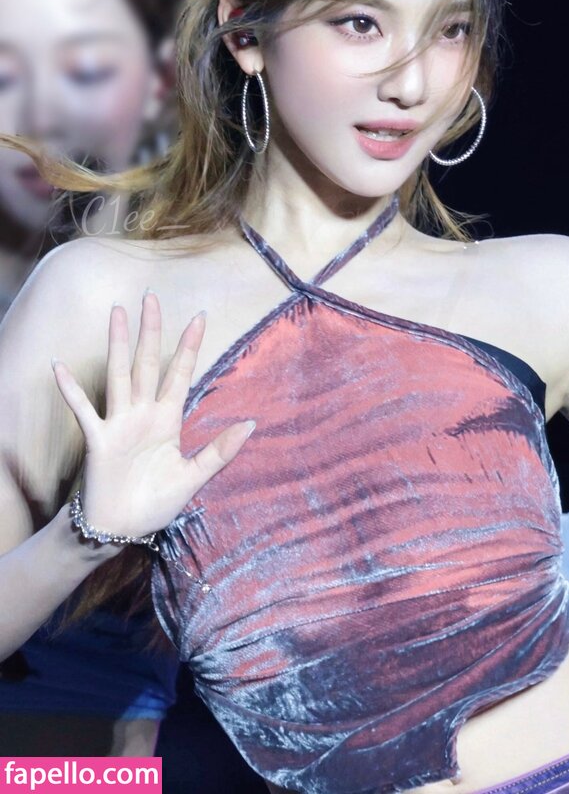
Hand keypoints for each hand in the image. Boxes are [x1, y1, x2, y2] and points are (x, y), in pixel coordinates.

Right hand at [51, 291, 254, 539]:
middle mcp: (143, 414)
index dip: (190, 347)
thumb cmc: (156, 502)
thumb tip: (251, 424)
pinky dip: (71, 389)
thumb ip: (220, 451)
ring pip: (120, 374)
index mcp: (169, 419)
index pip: (181, 374)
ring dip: (118, 344)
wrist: (122, 529)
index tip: (200, 317)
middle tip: (151, 296)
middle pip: (148, 363)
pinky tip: (59, 367)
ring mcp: (119, 423)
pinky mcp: (98, 439)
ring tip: (117, 313)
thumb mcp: (194, 477)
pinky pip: (83, 409)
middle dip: (151, 331)